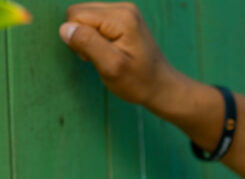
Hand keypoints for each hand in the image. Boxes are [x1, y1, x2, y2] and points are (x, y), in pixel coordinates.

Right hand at [59, 2, 182, 108]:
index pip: (76, 15)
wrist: (162, 87)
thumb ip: (88, 44)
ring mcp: (124, 11)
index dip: (78, 39)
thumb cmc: (139, 82)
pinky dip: (96, 37)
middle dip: (82, 36)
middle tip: (101, 58)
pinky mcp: (123, 18)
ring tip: (108, 55)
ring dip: (89, 38)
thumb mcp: (111, 67)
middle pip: (79, 12)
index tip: (94, 57)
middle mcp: (124, 8)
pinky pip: (94, 21)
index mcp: (121, 17)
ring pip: (85, 17)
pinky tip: (110, 50)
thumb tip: (65, 28)